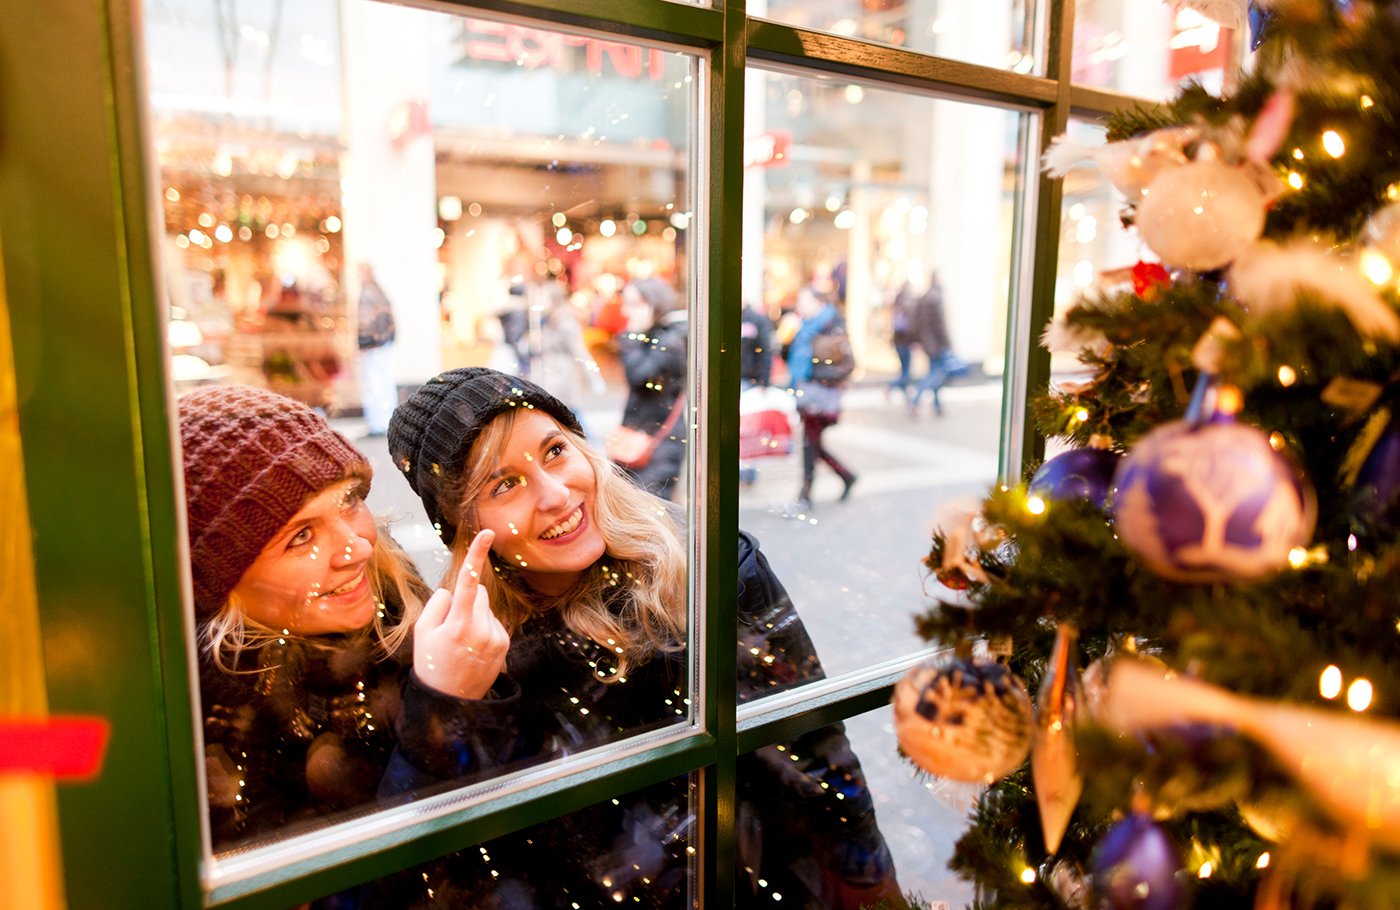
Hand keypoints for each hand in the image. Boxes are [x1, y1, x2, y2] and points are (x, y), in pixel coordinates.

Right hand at [413, 530, 508, 699]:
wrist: (450, 702)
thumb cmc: (431, 664)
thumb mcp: (422, 632)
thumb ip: (437, 604)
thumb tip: (454, 591)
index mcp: (459, 623)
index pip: (469, 581)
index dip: (477, 555)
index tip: (487, 533)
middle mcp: (482, 628)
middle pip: (478, 594)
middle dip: (465, 602)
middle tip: (450, 629)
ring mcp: (496, 637)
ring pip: (486, 607)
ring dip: (475, 616)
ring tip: (462, 642)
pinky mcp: (505, 643)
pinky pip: (493, 621)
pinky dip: (483, 627)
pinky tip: (472, 648)